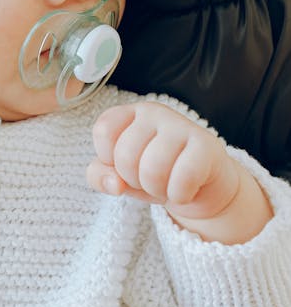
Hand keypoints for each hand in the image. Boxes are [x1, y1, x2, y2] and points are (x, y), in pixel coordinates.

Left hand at [87, 101, 272, 243]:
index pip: (104, 131)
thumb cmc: (155, 174)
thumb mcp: (119, 176)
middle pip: (126, 156)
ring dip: (156, 189)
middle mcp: (154, 112)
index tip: (125, 165)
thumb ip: (100, 176)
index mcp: (130, 113)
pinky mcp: (206, 145)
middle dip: (134, 180)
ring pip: (152, 169)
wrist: (201, 187)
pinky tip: (184, 191)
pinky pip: (183, 178)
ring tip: (166, 185)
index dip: (109, 159)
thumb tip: (115, 184)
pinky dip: (179, 195)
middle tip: (149, 179)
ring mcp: (182, 125)